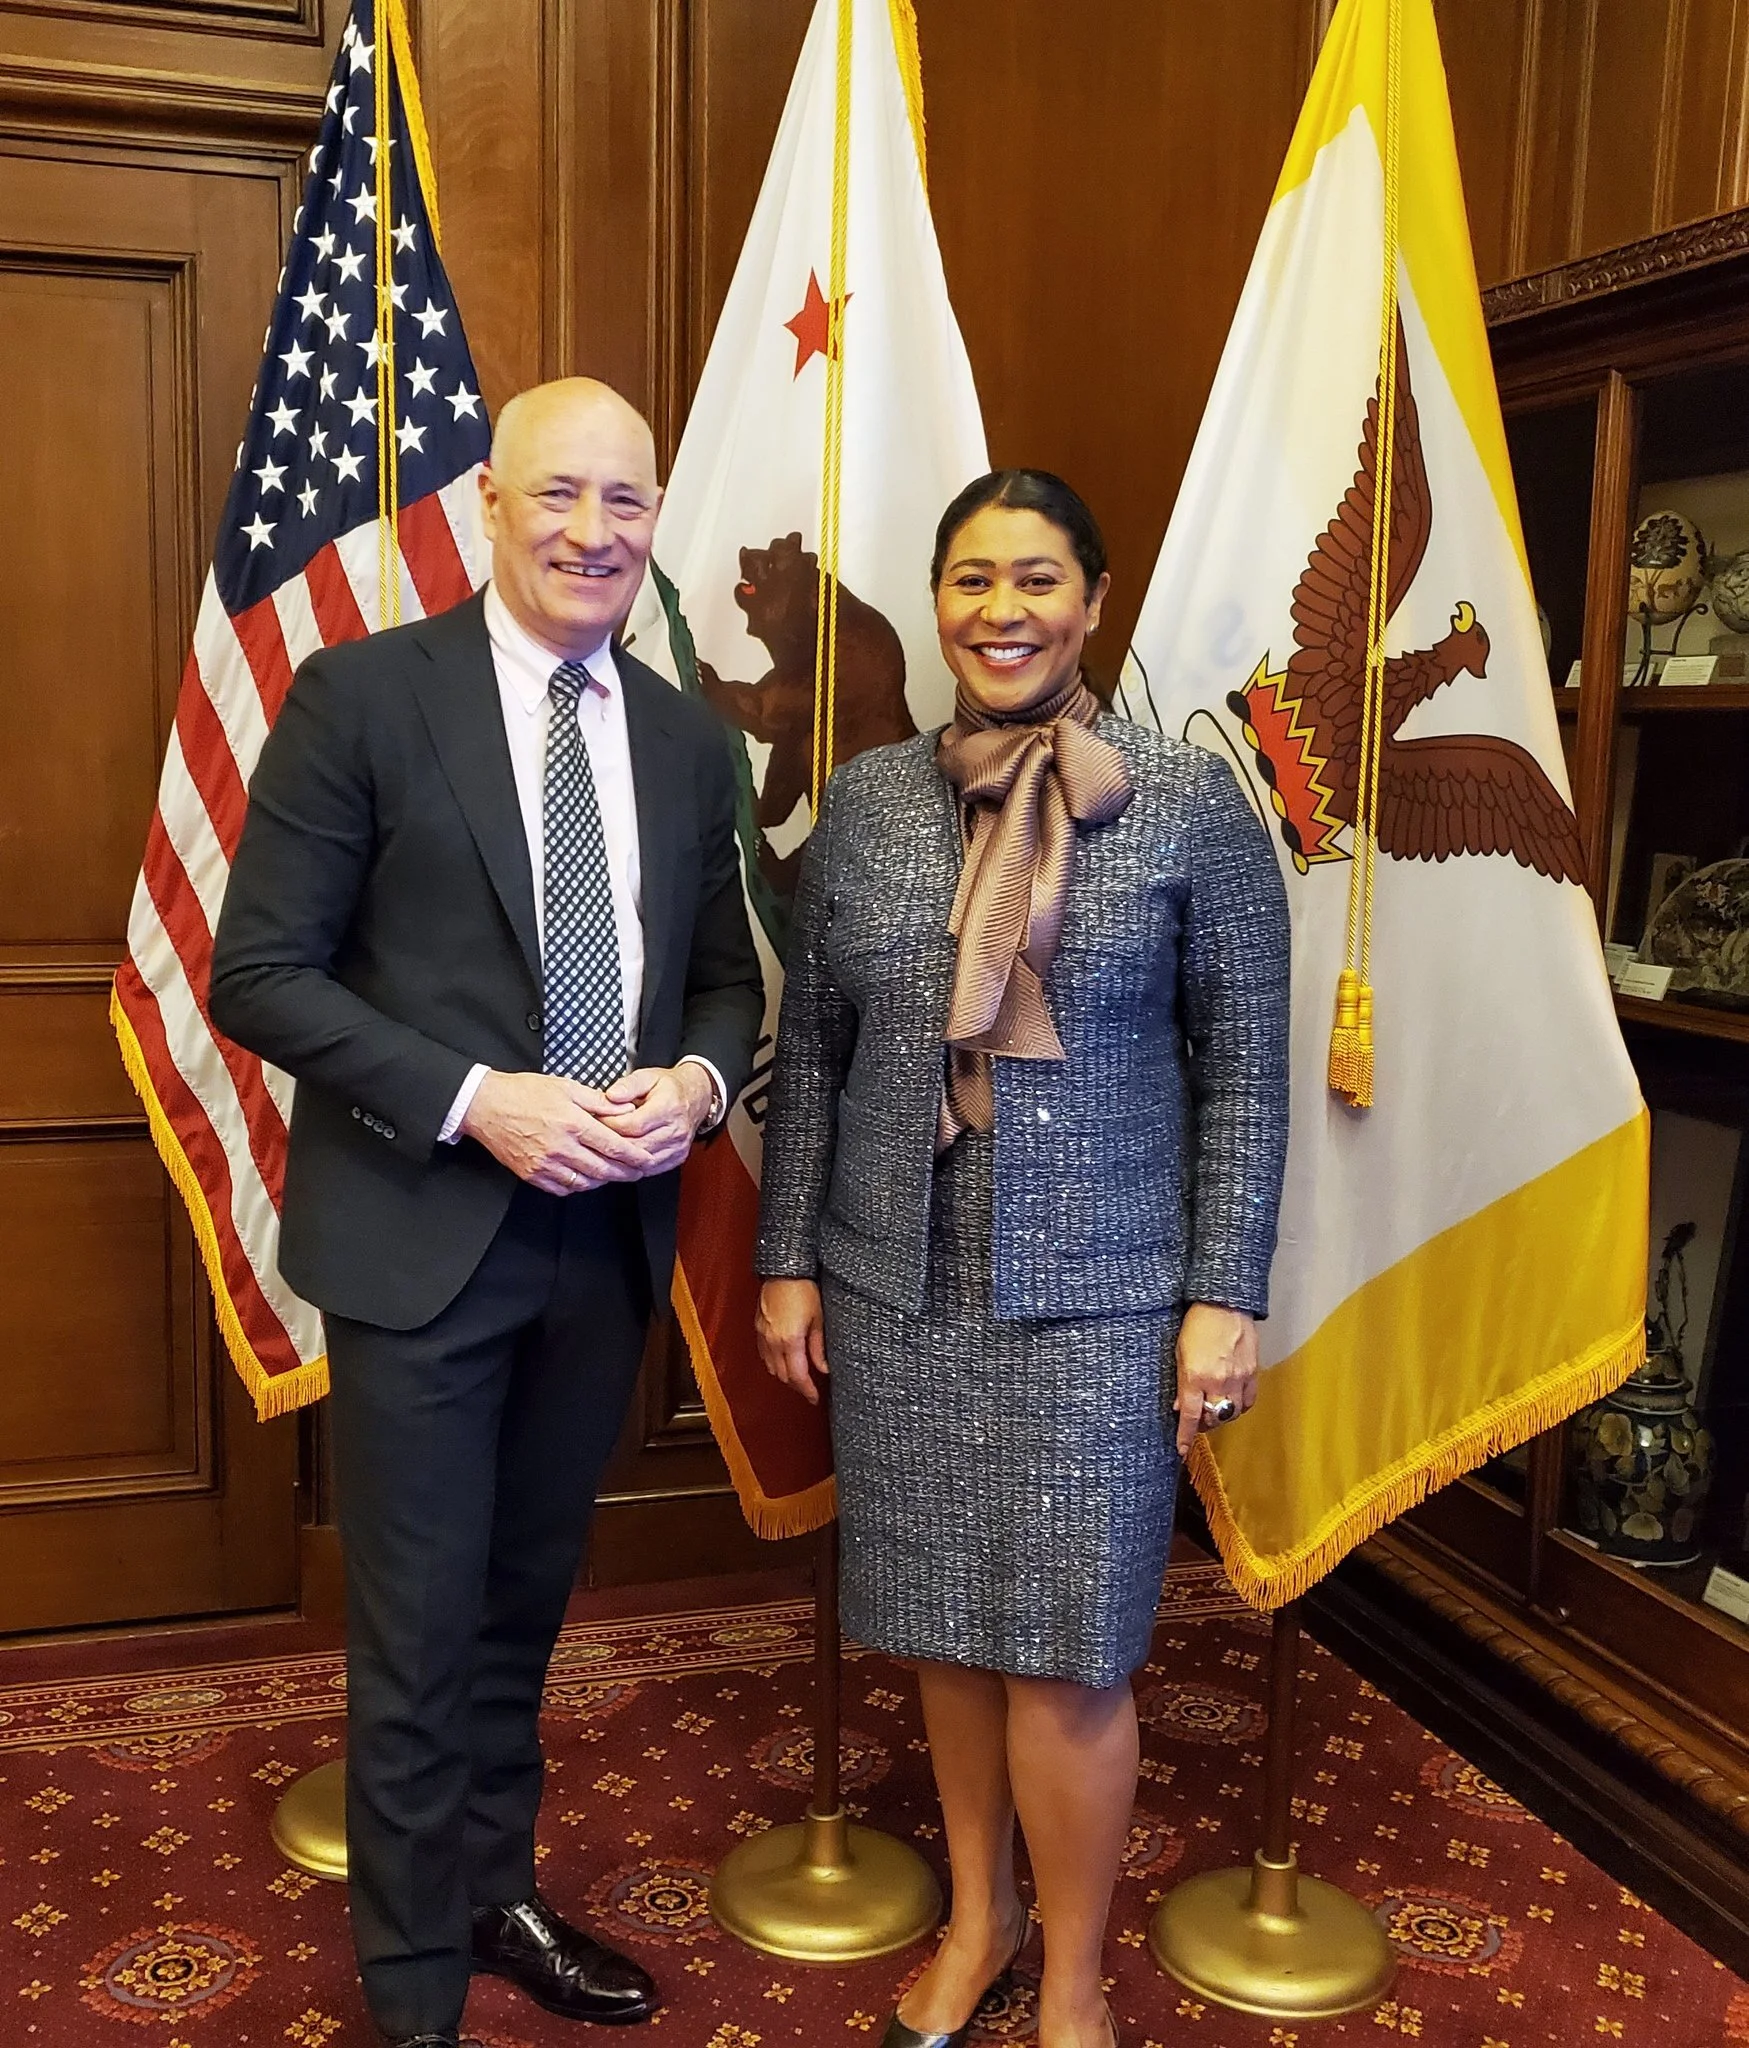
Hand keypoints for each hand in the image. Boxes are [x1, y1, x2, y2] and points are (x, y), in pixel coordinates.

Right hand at [460, 1070, 659, 1194]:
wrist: (486, 1106)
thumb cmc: (525, 1092)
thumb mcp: (567, 1087)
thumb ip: (598, 1102)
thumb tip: (626, 1109)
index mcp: (573, 1123)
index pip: (613, 1146)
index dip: (635, 1156)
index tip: (647, 1159)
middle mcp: (560, 1147)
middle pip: (604, 1169)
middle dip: (626, 1173)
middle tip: (639, 1171)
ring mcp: (545, 1164)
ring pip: (585, 1182)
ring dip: (604, 1180)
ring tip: (615, 1173)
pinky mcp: (531, 1174)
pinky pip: (563, 1188)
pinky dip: (579, 1186)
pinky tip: (586, 1177)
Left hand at [595, 1064, 713, 1176]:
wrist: (696, 1097)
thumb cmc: (668, 1087)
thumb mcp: (648, 1076)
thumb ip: (628, 1084)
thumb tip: (611, 1095)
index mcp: (669, 1107)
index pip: (633, 1125)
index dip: (611, 1124)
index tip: (597, 1119)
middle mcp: (677, 1129)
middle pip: (637, 1146)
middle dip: (612, 1143)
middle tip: (596, 1135)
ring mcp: (679, 1146)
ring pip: (642, 1161)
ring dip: (621, 1158)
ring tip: (605, 1148)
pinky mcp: (678, 1158)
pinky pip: (651, 1169)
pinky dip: (633, 1166)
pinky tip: (621, 1159)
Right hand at [756, 1279, 828, 1405]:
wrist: (784, 1269)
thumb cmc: (804, 1290)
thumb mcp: (818, 1319)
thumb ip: (819, 1347)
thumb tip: (823, 1369)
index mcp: (790, 1341)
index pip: (798, 1376)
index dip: (807, 1391)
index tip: (815, 1398)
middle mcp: (773, 1342)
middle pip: (783, 1375)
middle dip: (797, 1386)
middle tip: (810, 1390)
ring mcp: (763, 1335)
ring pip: (772, 1367)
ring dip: (785, 1376)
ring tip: (799, 1377)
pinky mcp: (759, 1328)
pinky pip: (764, 1354)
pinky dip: (774, 1363)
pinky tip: (783, 1360)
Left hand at [1173, 1303, 1259, 1457]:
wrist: (1224, 1303)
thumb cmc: (1197, 1324)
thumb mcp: (1180, 1352)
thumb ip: (1182, 1383)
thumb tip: (1181, 1406)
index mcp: (1196, 1376)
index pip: (1191, 1416)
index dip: (1185, 1435)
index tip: (1181, 1449)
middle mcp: (1218, 1381)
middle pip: (1214, 1418)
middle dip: (1205, 1424)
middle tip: (1199, 1419)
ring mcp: (1239, 1378)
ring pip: (1232, 1412)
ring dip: (1221, 1416)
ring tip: (1214, 1408)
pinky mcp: (1253, 1372)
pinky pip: (1248, 1400)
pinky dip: (1239, 1406)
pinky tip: (1232, 1401)